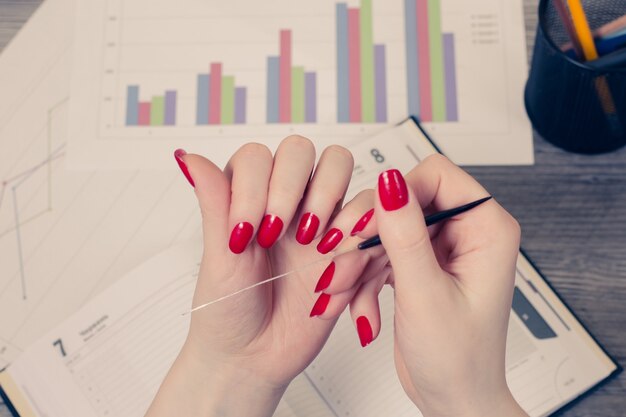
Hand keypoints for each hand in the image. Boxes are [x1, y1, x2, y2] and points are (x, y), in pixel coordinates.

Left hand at [146, 136, 383, 416]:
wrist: (254, 360)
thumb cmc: (227, 312)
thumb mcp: (219, 261)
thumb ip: (214, 204)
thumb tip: (187, 157)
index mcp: (247, 198)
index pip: (259, 156)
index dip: (257, 188)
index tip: (247, 235)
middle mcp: (284, 201)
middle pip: (301, 151)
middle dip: (294, 188)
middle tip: (281, 234)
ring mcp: (317, 219)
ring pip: (341, 169)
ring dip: (330, 202)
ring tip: (314, 247)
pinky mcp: (345, 246)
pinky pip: (369, 217)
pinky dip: (359, 237)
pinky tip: (331, 273)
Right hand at [327, 155, 527, 416]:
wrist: (453, 400)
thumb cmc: (459, 360)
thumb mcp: (426, 294)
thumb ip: (405, 235)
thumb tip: (390, 182)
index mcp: (486, 229)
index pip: (435, 177)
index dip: (396, 195)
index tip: (366, 224)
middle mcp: (463, 232)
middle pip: (400, 204)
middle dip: (365, 237)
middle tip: (338, 261)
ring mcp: (437, 249)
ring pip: (382, 231)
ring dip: (356, 264)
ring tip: (339, 294)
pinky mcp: (416, 265)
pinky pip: (378, 256)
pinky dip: (360, 281)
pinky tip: (357, 309)